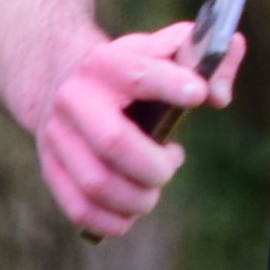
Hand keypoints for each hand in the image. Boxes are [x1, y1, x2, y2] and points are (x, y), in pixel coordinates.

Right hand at [39, 23, 247, 238]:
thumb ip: (204, 56)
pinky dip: (116, 221)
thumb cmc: (128, 68)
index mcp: (106, 63)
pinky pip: (81, 210)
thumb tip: (218, 95)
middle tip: (172, 161)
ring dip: (139, 198)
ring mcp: (57, 137)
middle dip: (156, 166)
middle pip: (114, 143)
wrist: (56, 75)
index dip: (171, 85)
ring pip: (97, 184)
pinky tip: (132, 207)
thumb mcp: (162, 48)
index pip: (138, 75)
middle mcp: (74, 99)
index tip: (198, 96)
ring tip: (152, 187)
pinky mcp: (50, 169)